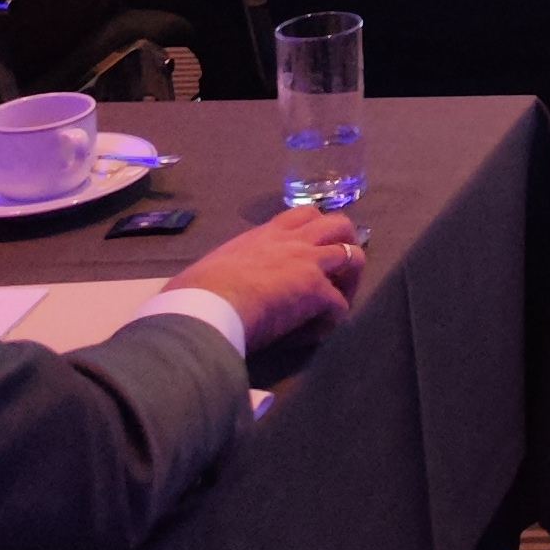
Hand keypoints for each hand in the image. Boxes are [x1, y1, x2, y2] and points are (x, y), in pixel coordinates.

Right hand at [165, 205, 364, 347]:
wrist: (204, 306)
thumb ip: (225, 270)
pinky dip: (332, 319)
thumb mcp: (213, 268)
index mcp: (265, 235)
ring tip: (338, 299)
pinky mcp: (316, 290)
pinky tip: (313, 333)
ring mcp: (308, 263)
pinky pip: (340, 305)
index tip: (311, 249)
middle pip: (338, 224)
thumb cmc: (195, 291)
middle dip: (346, 242)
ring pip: (353, 255)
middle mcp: (292, 242)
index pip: (301, 216)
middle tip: (339, 267)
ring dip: (351, 279)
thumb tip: (204, 288)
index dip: (314, 230)